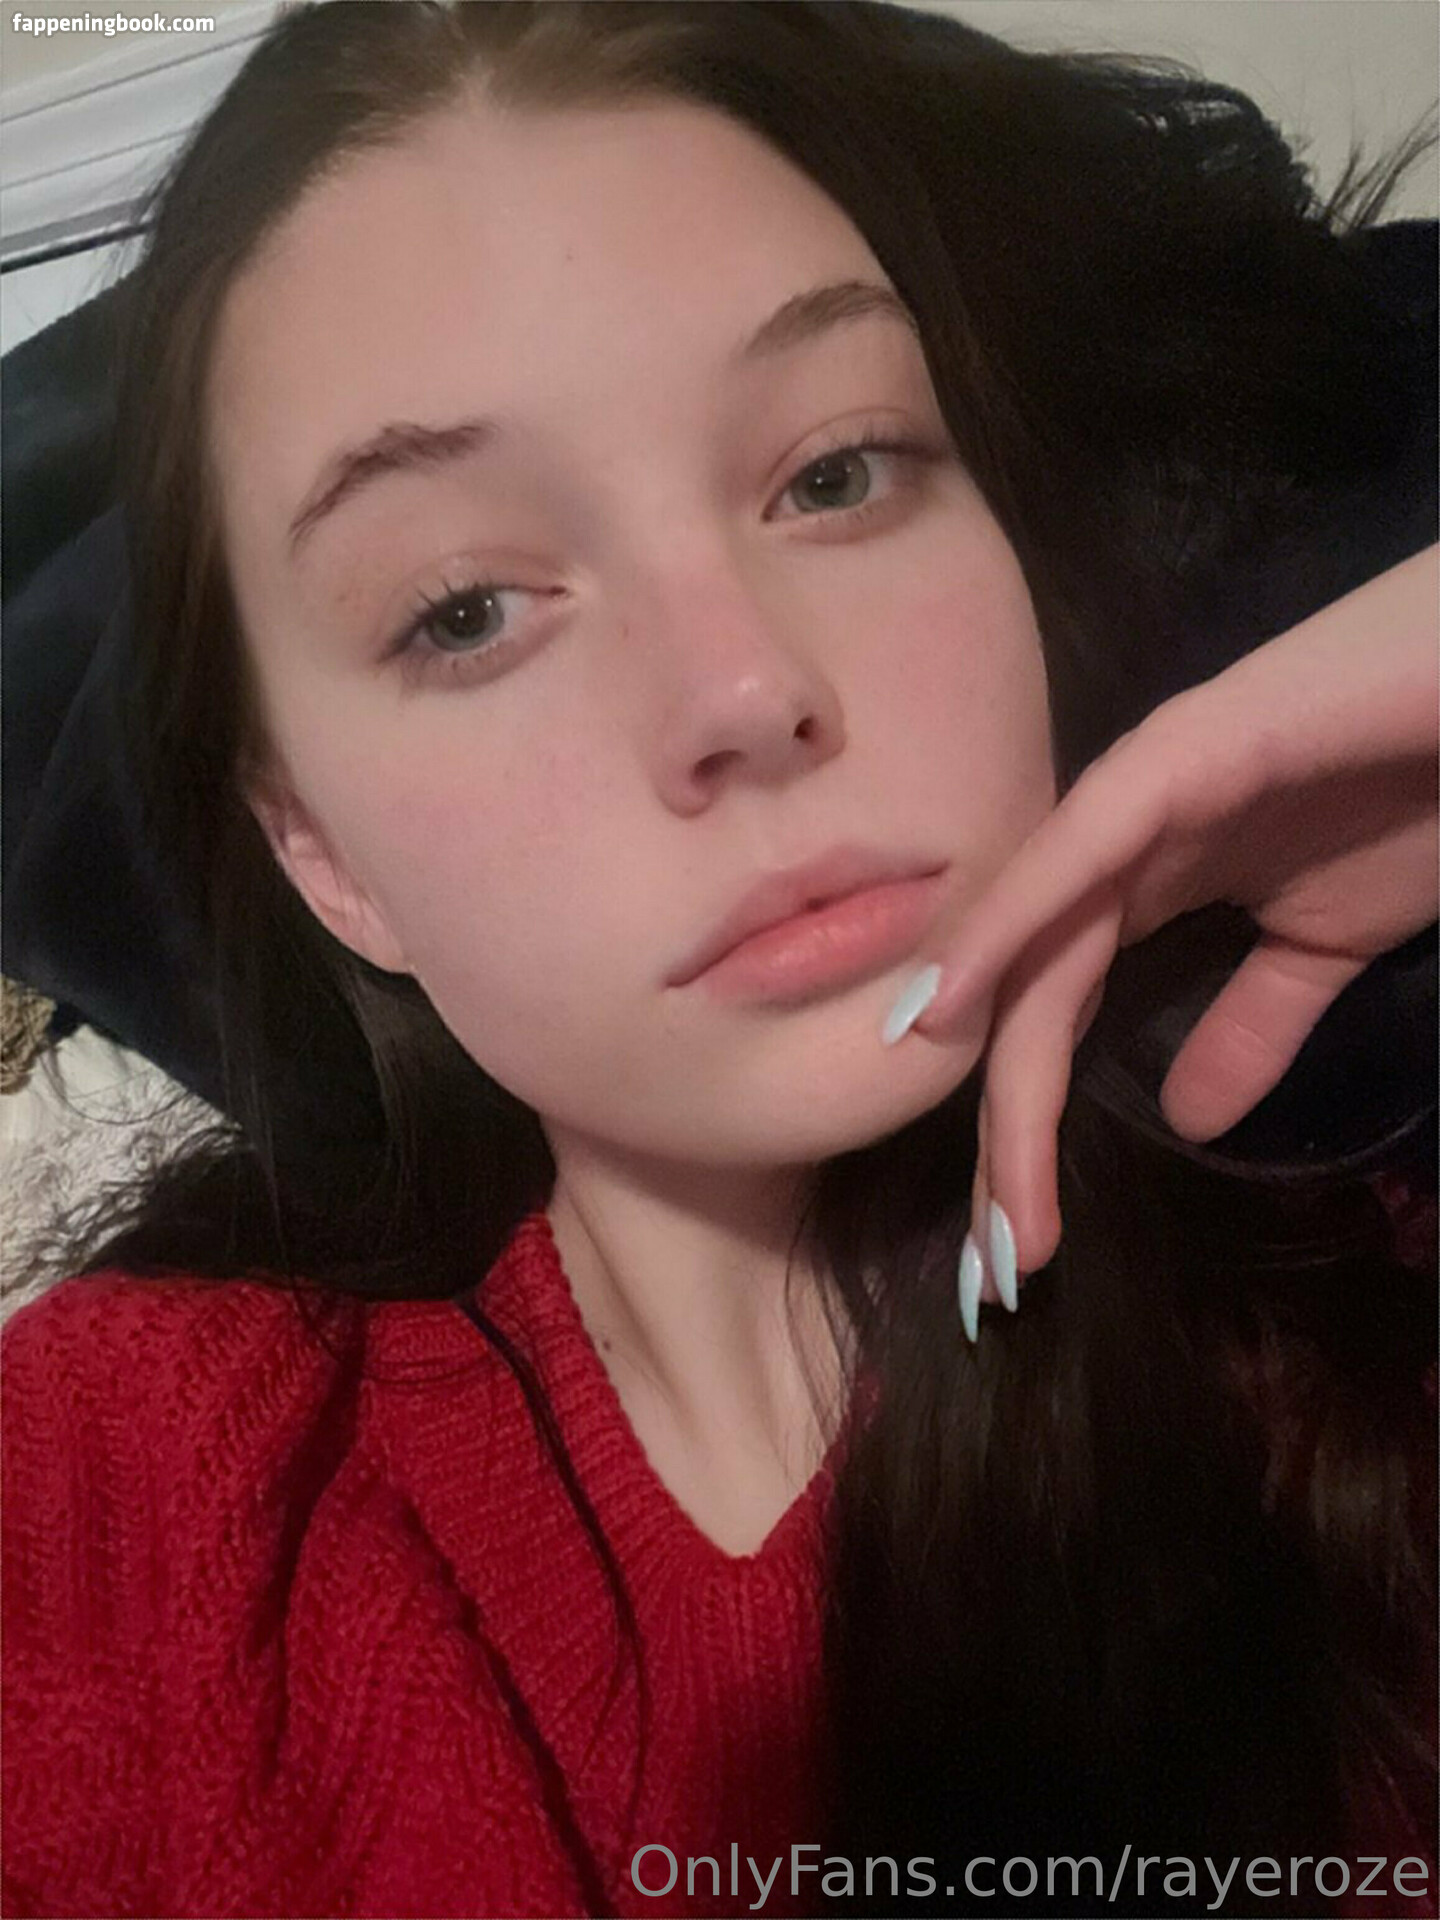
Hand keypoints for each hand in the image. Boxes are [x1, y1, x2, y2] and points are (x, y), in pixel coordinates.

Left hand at [893, 542, 1438, 1313]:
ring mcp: (1143, 789)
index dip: (1029, 1130)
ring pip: (1040, 940)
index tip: (1020, 1249)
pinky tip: (952, 1005)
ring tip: (995, 1193)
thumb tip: (1186, 1116)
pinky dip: (1011, 923)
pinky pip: (1081, 846)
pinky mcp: (1186, 746)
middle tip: (1000, 1266)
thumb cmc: (1425, 785)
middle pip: (1030, 998)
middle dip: (1010, 1134)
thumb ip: (1255, 1018)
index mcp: (1149, 882)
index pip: (1058, 1015)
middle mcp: (1120, 840)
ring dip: (1008, 1069)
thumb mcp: (1330, 939)